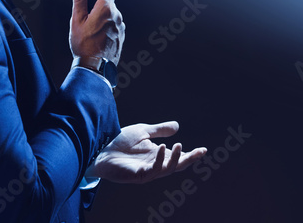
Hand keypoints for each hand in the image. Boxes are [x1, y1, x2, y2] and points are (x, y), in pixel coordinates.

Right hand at [69, 0, 124, 64]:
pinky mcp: (122, 36)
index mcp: (106, 9)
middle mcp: (117, 16)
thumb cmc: (84, 45)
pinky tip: (98, 37)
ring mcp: (121, 27)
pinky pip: (114, 26)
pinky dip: (107, 28)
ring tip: (92, 30)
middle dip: (99, 7)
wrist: (95, 67)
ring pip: (112, 15)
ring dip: (103, 19)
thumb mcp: (77, 20)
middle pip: (109, 3)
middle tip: (87, 18)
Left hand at [85, 121, 206, 183]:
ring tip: (178, 145)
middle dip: (189, 159)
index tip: (203, 150)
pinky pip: (154, 170)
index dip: (191, 154)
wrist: (99, 147)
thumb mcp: (143, 131)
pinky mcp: (138, 175)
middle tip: (200, 152)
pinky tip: (162, 147)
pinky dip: (160, 159)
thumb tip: (177, 126)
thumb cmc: (118, 141)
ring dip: (175, 158)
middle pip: (177, 165)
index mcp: (157, 155)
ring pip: (168, 169)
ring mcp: (147, 171)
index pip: (178, 157)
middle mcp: (154, 165)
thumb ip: (160, 130)